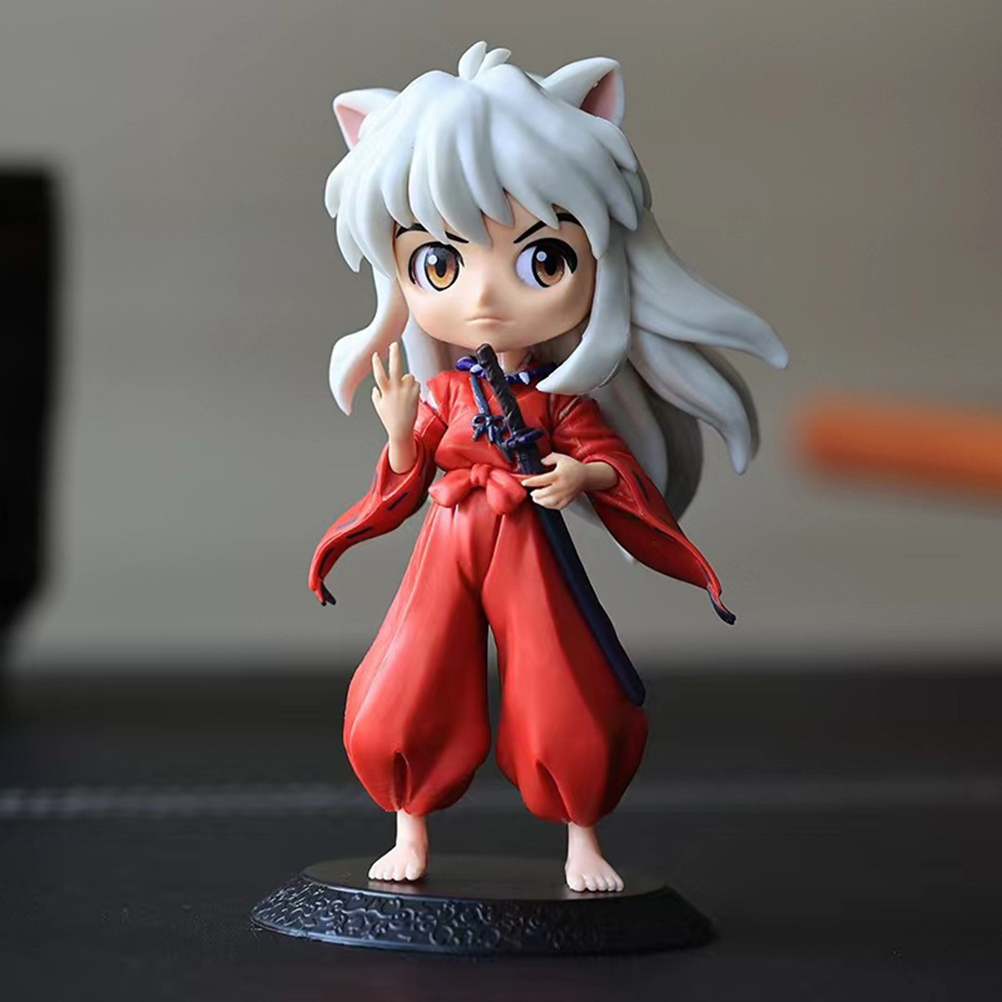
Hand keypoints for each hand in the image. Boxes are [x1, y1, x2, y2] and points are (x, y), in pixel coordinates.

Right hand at [371, 342, 419, 472]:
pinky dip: (414, 387)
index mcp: (385, 390)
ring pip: (409, 376)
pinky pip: (416, 383)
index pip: (379, 373)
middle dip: (394, 353)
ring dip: (407, 380)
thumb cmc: (389, 418)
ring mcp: (406, 390)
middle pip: (395, 366)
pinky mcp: (416, 393)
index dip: (376, 363)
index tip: (375, 353)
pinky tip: (411, 398)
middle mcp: (396, 389)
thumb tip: (375, 388)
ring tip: (405, 394)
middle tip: (394, 343)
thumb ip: (376, 395)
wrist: (401, 430)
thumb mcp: (378, 406)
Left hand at [522, 453, 614, 509]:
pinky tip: (545, 502)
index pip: (542, 480)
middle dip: (536, 494)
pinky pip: (557, 506)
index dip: (531, 482)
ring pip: (550, 502)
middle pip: (545, 493)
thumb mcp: (561, 458)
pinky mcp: (568, 500)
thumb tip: (541, 461)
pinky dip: (549, 506)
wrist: (586, 476)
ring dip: (541, 501)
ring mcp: (565, 494)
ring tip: (536, 498)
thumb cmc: (574, 467)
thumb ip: (550, 458)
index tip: (524, 482)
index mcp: (559, 475)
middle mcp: (562, 486)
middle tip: (532, 492)